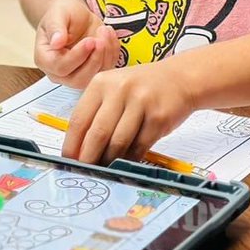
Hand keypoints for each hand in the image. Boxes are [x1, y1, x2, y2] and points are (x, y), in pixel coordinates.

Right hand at [34, 0, 119, 88]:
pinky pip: (107, 69)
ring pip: (95, 78)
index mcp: (45, 59)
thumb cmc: (63, 14)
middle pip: (79, 79)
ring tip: (105, 31)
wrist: (75, 16)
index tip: (90, 41)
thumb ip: (56, 28)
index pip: (60, 67)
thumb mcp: (57, 14)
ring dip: (106, 55)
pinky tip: (109, 35)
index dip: (77, 56)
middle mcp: (60, 73)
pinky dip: (113, 53)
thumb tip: (56, 42)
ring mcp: (78, 75)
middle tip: (100, 40)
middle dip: (94, 60)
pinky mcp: (94, 72)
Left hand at [62, 61, 193, 164]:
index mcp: (101, 83)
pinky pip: (139, 146)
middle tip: (85, 171)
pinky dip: (130, 159)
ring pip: (118, 142)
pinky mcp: (158, 117)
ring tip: (106, 168)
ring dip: (110, 160)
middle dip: (89, 158)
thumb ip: (97, 113)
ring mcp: (140, 103)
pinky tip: (126, 162)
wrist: (180, 78)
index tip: (69, 160)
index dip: (71, 144)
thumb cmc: (143, 88)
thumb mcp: (114, 90)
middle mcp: (119, 90)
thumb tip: (80, 149)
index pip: (79, 119)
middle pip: (97, 133)